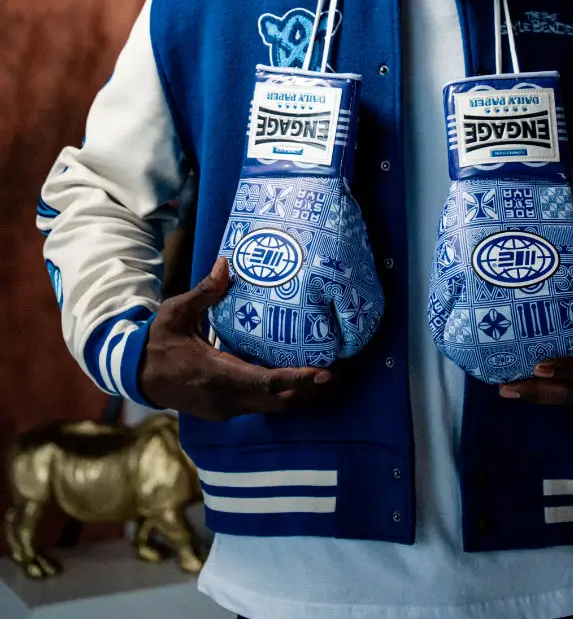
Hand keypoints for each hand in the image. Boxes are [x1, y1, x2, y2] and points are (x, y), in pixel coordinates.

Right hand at [139, 258, 338, 419]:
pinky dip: (278, 395)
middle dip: (308, 389)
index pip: (265, 382)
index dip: (297, 378)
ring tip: (321, 374)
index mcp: (215, 373)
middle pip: (277, 401)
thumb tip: (225, 263)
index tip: (323, 372)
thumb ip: (203, 292)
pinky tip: (292, 378)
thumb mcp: (176, 312)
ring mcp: (223, 409)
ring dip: (296, 394)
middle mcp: (224, 399)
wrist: (135, 374)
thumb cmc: (158, 340)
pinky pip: (258, 406)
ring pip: (269, 407)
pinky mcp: (223, 411)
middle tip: (335, 370)